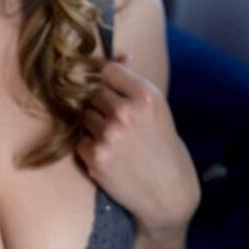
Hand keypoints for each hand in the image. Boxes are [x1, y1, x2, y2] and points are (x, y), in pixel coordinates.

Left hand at [76, 59, 199, 233]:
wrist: (169, 194)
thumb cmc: (164, 149)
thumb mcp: (158, 111)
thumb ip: (134, 83)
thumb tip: (119, 54)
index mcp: (146, 96)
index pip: (107, 70)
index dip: (104, 78)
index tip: (106, 88)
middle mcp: (125, 112)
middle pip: (90, 92)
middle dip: (96, 102)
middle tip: (112, 119)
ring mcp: (107, 134)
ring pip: (82, 114)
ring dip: (90, 123)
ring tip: (113, 138)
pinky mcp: (94, 155)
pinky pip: (78, 138)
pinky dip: (88, 145)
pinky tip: (107, 154)